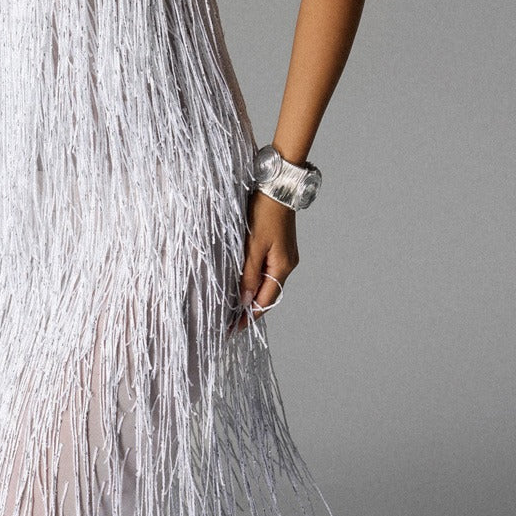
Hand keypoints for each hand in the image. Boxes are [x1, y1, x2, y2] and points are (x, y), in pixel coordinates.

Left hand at [236, 191, 298, 327]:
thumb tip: (245, 301)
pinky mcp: (279, 246)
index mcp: (283, 267)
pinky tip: (243, 282)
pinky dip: (255, 279)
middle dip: (249, 309)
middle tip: (228, 321)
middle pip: (268, 294)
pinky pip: (266, 270)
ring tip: (232, 306)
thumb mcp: (253, 245)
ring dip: (251, 294)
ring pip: (267, 282)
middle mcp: (287, 264)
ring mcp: (285, 254)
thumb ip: (248, 274)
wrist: (278, 185)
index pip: (265, 301)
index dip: (248, 317)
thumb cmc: (265, 212)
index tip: (232, 330)